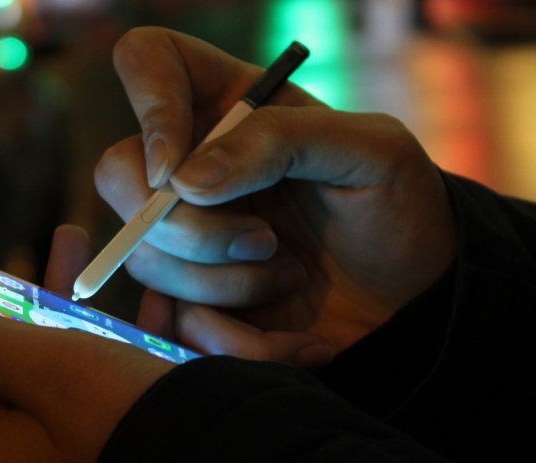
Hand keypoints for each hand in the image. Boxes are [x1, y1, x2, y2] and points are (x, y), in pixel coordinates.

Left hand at [0, 217, 335, 460]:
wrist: (234, 461)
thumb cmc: (127, 420)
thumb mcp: (32, 363)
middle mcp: (9, 438)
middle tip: (6, 239)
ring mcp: (60, 434)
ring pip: (40, 351)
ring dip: (53, 294)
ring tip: (72, 243)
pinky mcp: (107, 427)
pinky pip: (94, 368)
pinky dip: (109, 325)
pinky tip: (144, 292)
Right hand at [99, 27, 458, 352]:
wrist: (417, 298)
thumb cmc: (398, 206)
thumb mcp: (371, 151)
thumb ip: (282, 140)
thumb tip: (184, 180)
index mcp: (231, 104)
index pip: (146, 63)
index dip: (147, 106)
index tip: (176, 170)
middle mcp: (194, 163)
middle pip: (118, 174)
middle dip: (187, 226)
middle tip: (265, 240)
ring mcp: (187, 232)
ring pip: (145, 257)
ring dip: (226, 284)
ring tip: (291, 276)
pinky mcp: (194, 298)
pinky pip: (177, 325)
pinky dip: (240, 341)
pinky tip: (300, 337)